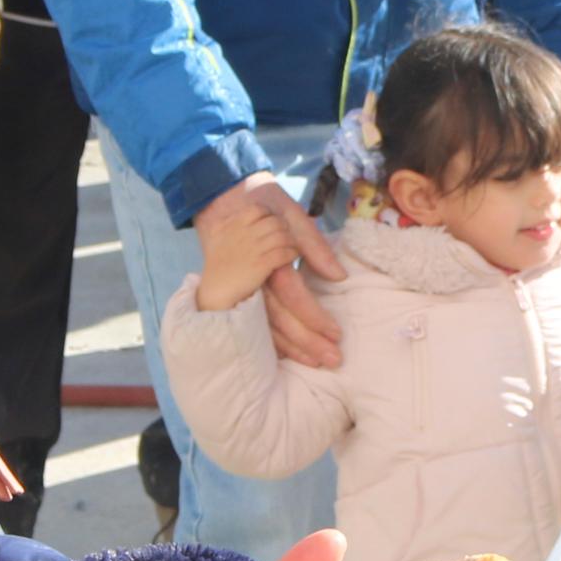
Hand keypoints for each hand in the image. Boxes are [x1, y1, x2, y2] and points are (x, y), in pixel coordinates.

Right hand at [193, 172, 342, 364]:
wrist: (220, 198)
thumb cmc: (263, 203)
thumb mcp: (289, 212)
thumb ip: (314, 244)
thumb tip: (339, 278)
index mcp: (263, 251)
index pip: (290, 291)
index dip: (312, 314)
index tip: (335, 333)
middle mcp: (248, 273)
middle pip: (276, 316)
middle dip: (306, 340)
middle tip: (333, 359)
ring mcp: (237, 283)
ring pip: (263, 324)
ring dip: (291, 347)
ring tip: (317, 362)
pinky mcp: (235, 290)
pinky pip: (254, 322)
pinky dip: (271, 341)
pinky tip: (290, 354)